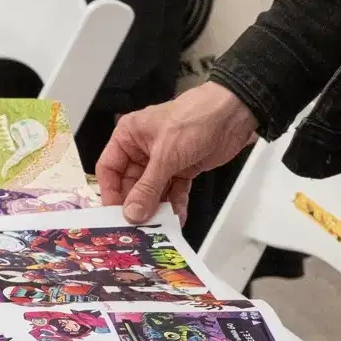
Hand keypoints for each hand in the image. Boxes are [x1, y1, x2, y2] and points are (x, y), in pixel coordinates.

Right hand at [95, 83, 259, 223]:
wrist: (231, 114)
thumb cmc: (194, 118)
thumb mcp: (165, 155)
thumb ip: (147, 188)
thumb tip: (132, 213)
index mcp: (129, 135)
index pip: (109, 168)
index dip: (110, 191)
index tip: (114, 214)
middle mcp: (142, 148)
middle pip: (131, 183)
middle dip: (136, 203)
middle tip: (139, 225)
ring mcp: (163, 160)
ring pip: (153, 190)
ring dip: (156, 207)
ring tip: (159, 225)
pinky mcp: (182, 168)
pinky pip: (174, 191)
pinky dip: (175, 204)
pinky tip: (177, 216)